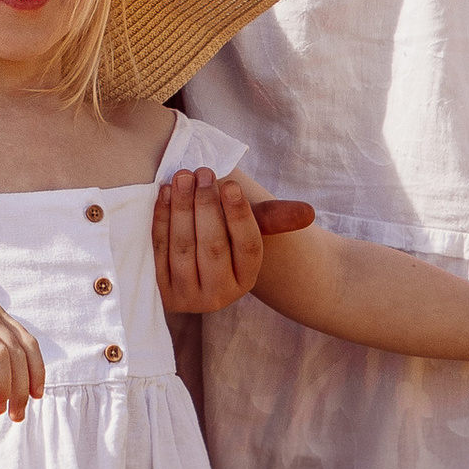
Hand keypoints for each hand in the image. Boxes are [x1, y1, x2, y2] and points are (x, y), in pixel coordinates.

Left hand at [152, 169, 314, 314]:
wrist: (183, 267)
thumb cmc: (221, 238)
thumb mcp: (244, 228)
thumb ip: (272, 217)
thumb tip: (308, 212)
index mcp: (246, 278)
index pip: (249, 246)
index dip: (240, 215)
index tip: (230, 184)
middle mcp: (221, 294)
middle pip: (214, 246)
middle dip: (206, 205)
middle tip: (201, 172)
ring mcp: (189, 296)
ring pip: (184, 248)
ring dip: (182, 208)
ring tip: (182, 177)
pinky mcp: (162, 291)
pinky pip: (160, 251)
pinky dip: (162, 219)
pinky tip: (165, 193)